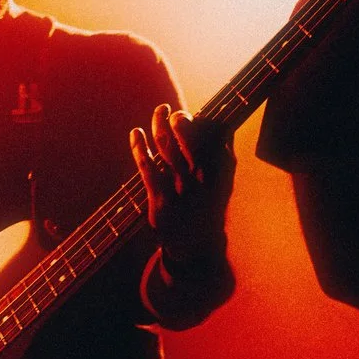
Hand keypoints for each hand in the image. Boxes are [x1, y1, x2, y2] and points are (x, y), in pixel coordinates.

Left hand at [133, 105, 234, 268]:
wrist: (196, 248)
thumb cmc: (208, 208)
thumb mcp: (222, 186)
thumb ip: (223, 158)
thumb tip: (223, 127)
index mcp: (221, 176)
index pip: (214, 140)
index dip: (202, 122)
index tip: (192, 114)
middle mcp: (202, 181)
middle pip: (189, 140)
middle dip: (180, 120)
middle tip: (174, 112)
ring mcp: (180, 190)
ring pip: (166, 148)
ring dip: (159, 124)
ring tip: (159, 110)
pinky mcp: (160, 200)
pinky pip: (147, 167)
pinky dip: (139, 146)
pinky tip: (135, 132)